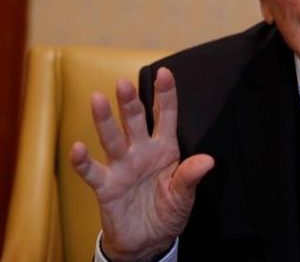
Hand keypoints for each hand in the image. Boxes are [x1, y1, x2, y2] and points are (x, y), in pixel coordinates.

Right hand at [69, 67, 213, 260]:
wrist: (148, 241)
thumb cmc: (168, 212)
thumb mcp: (184, 196)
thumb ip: (191, 177)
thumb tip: (208, 160)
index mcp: (165, 149)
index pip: (165, 116)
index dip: (165, 95)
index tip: (165, 72)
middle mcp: (141, 152)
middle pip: (135, 121)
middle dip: (130, 102)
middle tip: (124, 83)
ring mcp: (122, 167)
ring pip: (112, 139)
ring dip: (105, 120)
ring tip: (98, 99)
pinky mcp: (106, 186)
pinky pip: (92, 171)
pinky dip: (83, 161)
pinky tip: (77, 148)